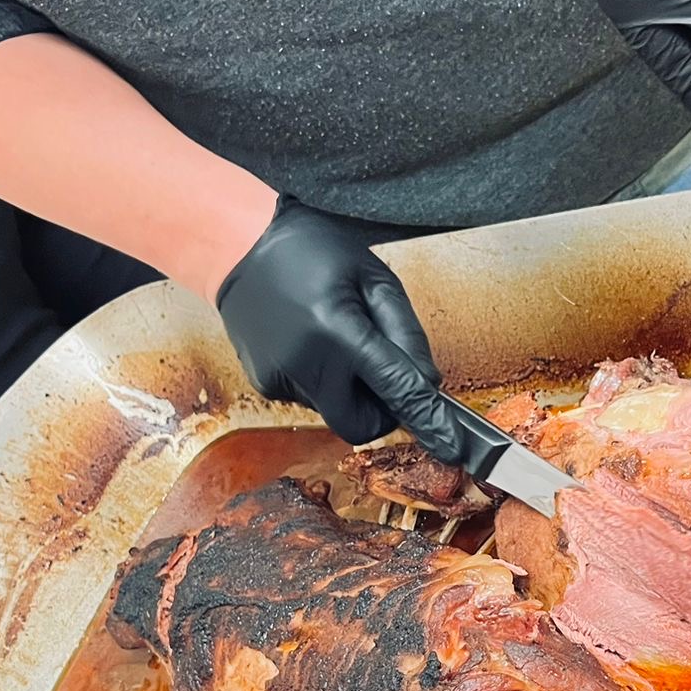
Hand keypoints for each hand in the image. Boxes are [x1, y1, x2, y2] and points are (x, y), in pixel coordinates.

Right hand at [216, 201, 464, 462]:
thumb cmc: (312, 251)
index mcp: (337, 330)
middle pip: (361, 425)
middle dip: (380, 410)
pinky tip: (308, 340)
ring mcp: (279, 378)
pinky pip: (310, 398)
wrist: (239, 244)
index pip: (395, 389)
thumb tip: (427, 383)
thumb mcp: (374, 278)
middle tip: (380, 370)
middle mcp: (305, 362)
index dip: (428, 421)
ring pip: (336, 412)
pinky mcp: (264, 384)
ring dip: (348, 389)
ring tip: (332, 336)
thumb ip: (405, 333)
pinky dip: (321, 380)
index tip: (451, 446)